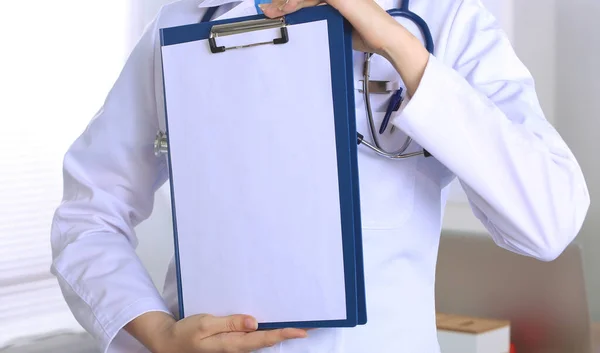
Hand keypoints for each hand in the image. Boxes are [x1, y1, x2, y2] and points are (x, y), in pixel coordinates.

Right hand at [125, 312, 307, 352]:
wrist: (168, 343)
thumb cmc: (185, 333)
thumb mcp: (205, 324)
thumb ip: (230, 323)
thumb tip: (254, 322)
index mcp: (231, 345)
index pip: (264, 339)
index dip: (284, 334)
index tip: (302, 330)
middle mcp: (236, 349)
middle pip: (267, 342)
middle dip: (286, 334)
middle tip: (307, 326)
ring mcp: (233, 349)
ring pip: (260, 341)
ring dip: (277, 333)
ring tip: (295, 324)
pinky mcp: (230, 345)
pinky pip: (251, 340)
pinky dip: (264, 333)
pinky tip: (271, 325)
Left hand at [259, 0, 429, 95]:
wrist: (386, 38)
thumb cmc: (368, 33)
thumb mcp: (340, 25)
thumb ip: (325, 19)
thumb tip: (309, 23)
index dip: (290, 1)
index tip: (276, 8)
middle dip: (283, 0)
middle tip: (267, 9)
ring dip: (286, 1)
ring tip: (272, 10)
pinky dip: (298, 2)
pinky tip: (287, 8)